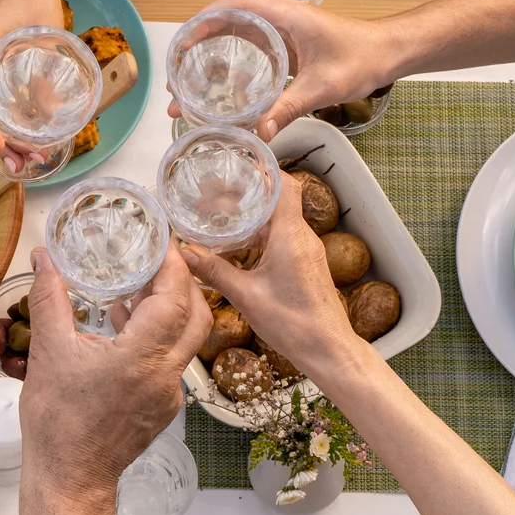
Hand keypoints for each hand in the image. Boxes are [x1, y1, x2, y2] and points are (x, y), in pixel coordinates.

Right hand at [19, 244, 211, 497]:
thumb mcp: (49, 352)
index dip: (173, 265)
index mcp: (142, 358)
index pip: (175, 298)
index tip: (162, 242)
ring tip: (135, 289)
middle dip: (182, 283)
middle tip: (157, 261)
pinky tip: (124, 330)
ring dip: (170, 311)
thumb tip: (44, 259)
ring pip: (187, 340)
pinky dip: (158, 337)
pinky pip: (172, 362)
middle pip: (197, 316)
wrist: (70, 479)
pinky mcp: (163, 409)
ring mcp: (169, 395)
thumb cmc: (58, 422)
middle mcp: (166, 376)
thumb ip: (50, 299)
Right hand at [175, 0, 400, 143]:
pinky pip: (249, 50)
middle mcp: (277, 18)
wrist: (388, 52)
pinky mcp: (286, 47)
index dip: (201, 21)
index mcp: (283, 15)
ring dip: (209, 58)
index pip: (231, 5)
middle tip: (177, 81)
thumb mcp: (323, 86)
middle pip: (224, 22)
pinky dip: (229, 67)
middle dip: (195, 48)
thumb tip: (259, 134)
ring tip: (188, 92)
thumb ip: (289, 108)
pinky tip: (219, 92)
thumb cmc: (361, 58)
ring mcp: (281, 32)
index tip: (182, 46)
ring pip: (234, 37)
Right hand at [182, 173, 363, 383]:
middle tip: (220, 192)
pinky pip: (283, 239)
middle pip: (280, 200)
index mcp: (291, 236)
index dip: (264, 170)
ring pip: (280, 221)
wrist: (328, 350)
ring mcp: (307, 252)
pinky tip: (240, 250)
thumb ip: (214, 271)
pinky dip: (262, 237)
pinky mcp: (306, 265)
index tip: (240, 164)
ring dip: (255, 218)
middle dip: (251, 193)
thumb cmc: (294, 324)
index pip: (284, 185)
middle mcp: (303, 238)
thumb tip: (186, 252)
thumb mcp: (246, 296)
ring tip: (224, 220)